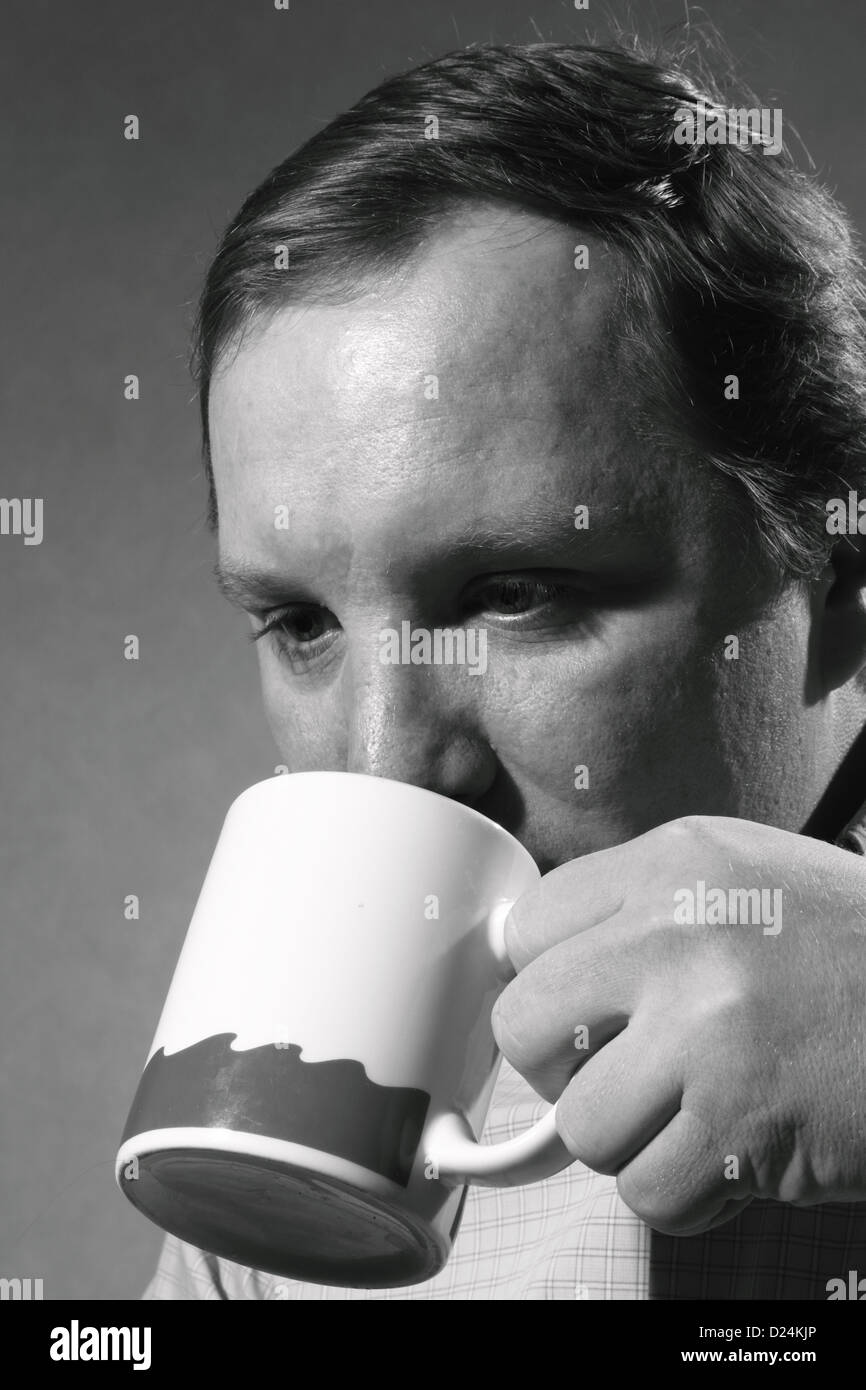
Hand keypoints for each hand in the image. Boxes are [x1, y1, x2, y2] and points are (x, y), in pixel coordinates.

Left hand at [491, 815, 865, 1234]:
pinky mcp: (746, 1125)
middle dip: (564, 1069)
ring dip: (635, 1140)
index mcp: (674, 863)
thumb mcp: (742, 880)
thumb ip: (636, 909)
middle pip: (524, 1028)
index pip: (528, 930)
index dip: (547, 984)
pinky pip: (649, 1191)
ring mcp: (712, 1031)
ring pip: (582, 1127)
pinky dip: (690, 1193)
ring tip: (698, 1111)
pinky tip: (738, 1151)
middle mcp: (681, 934)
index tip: (583, 1011)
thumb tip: (534, 967)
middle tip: (623, 1072)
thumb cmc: (849, 952)